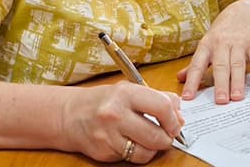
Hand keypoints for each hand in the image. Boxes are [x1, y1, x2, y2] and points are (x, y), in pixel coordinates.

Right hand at [60, 81, 182, 163]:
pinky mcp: (104, 152)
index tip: (176, 123)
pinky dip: (138, 153)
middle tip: (167, 135)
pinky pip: (133, 158)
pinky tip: (132, 143)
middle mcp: (116, 113)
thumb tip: (180, 115)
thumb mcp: (129, 90)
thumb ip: (157, 98)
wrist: (70, 115)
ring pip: (147, 152)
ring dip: (154, 148)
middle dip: (167, 138)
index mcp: (125, 93)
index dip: (174, 119)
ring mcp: (108, 135)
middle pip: (157, 135)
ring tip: (149, 139)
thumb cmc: (104, 101)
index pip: (162, 107)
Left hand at [177, 0, 249, 103]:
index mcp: (206, 46)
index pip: (197, 65)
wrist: (244, 12)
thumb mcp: (206, 45)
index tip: (188, 98)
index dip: (191, 81)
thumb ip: (195, 64)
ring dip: (238, 81)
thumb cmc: (222, 33)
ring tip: (237, 98)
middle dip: (220, 84)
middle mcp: (222, 44)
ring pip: (238, 64)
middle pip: (221, 66)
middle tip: (220, 101)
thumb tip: (179, 78)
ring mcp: (239, 43)